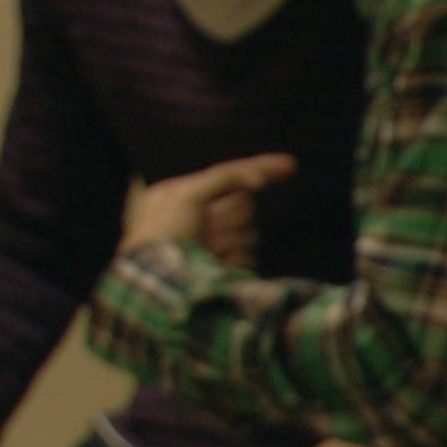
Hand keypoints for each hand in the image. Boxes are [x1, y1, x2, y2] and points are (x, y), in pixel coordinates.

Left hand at [120, 153, 296, 256]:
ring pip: (248, 234)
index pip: (232, 178)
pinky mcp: (222, 271)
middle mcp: (202, 222)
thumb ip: (227, 177)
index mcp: (188, 200)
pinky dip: (233, 260)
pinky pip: (247, 257)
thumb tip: (259, 180)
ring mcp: (213, 247)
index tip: (290, 164)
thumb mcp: (187, 193)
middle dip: (232, 217)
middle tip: (207, 228)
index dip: (262, 169)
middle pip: (244, 208)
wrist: (155, 281)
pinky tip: (213, 264)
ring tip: (206, 251)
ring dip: (230, 241)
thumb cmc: (163, 233)